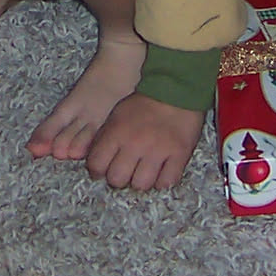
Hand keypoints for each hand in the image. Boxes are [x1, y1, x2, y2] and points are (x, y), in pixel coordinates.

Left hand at [84, 92, 204, 191]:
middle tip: (126, 171)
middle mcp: (135, 144)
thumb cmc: (143, 105)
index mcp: (117, 132)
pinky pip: (166, 183)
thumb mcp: (117, 115)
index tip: (104, 170)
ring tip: (144, 172)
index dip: (98, 171)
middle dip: (119, 178)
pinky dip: (162, 182)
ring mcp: (158, 151)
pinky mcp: (179, 155)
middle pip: (117, 180)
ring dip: (141, 181)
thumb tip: (96, 163)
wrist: (176, 90)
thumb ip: (105, 138)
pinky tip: (161, 173)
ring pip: (141, 185)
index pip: (97, 165)